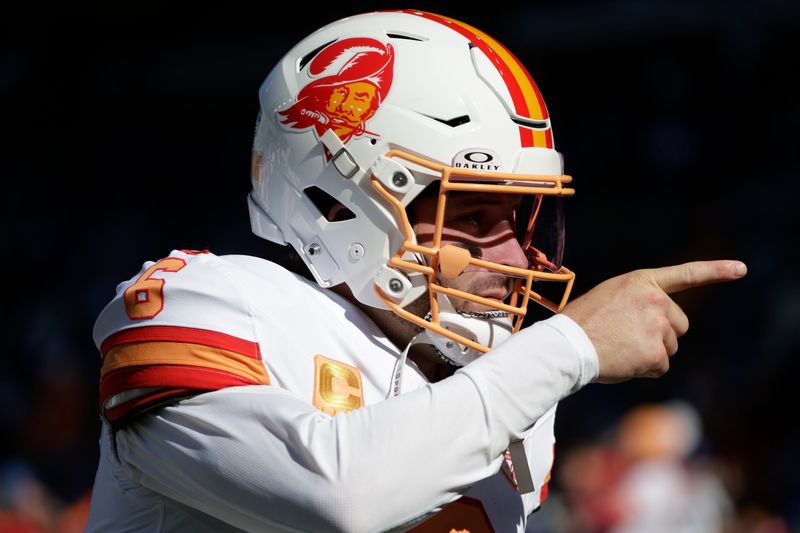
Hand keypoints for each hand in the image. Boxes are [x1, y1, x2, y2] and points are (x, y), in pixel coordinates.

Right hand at [562, 260, 746, 382]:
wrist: (568, 344)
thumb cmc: (581, 322)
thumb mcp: (611, 297)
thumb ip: (639, 302)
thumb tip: (660, 327)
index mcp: (643, 281)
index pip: (687, 274)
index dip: (716, 271)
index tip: (741, 269)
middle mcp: (657, 300)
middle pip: (679, 324)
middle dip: (662, 334)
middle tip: (628, 337)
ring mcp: (659, 327)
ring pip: (669, 346)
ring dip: (650, 352)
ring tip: (619, 348)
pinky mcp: (657, 353)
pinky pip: (660, 366)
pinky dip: (644, 368)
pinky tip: (622, 361)